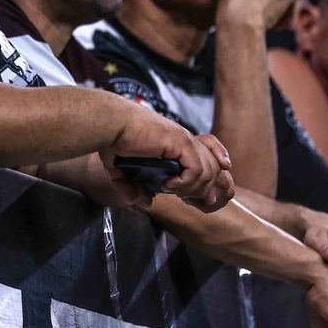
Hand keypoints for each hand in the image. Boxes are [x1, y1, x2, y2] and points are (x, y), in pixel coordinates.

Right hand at [104, 109, 233, 211]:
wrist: (110, 126)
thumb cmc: (113, 141)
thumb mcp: (123, 170)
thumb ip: (132, 187)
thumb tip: (145, 202)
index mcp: (177, 143)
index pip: (211, 154)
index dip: (211, 176)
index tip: (193, 195)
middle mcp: (185, 140)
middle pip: (216, 167)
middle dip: (206, 189)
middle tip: (185, 199)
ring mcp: (185, 140)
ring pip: (209, 171)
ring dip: (193, 188)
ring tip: (172, 190)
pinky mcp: (180, 141)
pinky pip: (197, 170)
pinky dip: (185, 183)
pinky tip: (168, 184)